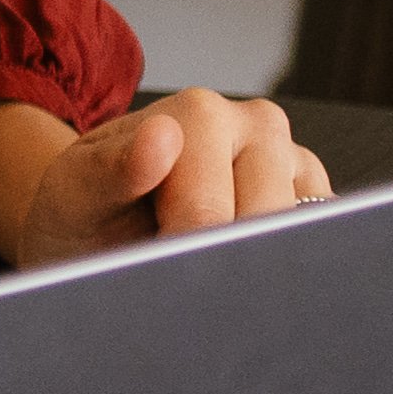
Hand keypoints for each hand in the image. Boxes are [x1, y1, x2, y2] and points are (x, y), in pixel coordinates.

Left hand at [0, 91, 333, 266]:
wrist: (96, 228)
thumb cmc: (85, 212)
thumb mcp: (74, 194)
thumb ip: (109, 170)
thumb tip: (162, 138)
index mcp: (199, 113)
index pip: (208, 211)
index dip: (177, 257)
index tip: (149, 274)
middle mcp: (256, 125)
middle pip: (260, 226)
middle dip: (215, 266)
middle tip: (171, 280)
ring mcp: (292, 160)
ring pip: (298, 237)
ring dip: (251, 270)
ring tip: (200, 274)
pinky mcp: (313, 198)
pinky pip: (318, 243)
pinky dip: (281, 269)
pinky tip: (239, 272)